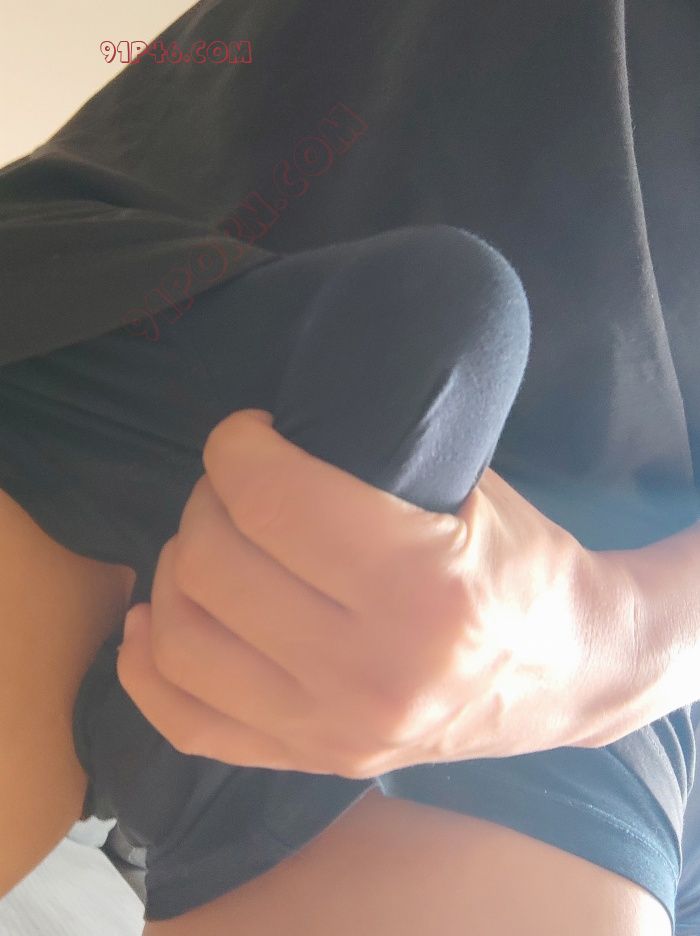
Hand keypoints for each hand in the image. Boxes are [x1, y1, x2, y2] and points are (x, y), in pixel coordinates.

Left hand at [116, 409, 637, 777]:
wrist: (566, 676)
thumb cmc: (521, 567)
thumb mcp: (474, 493)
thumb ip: (374, 461)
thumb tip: (272, 432)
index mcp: (424, 592)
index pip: (277, 502)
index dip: (238, 448)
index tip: (248, 433)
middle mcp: (372, 674)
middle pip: (217, 565)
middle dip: (208, 499)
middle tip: (236, 482)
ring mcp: (334, 732)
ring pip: (184, 640)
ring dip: (177, 567)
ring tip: (209, 538)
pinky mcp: (311, 761)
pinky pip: (187, 723)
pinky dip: (148, 663)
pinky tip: (155, 615)